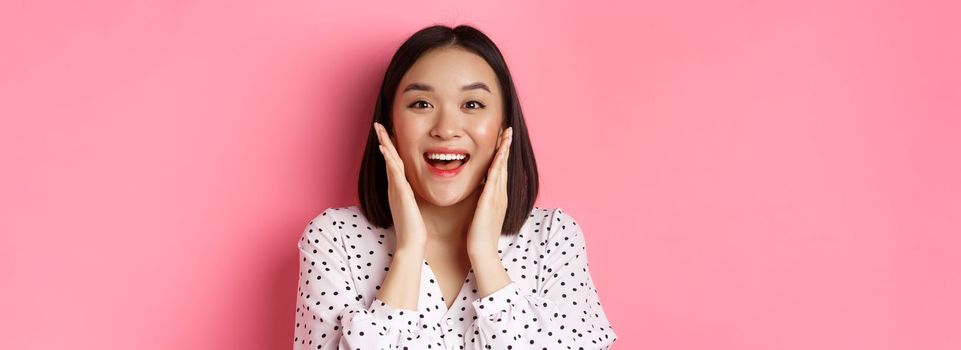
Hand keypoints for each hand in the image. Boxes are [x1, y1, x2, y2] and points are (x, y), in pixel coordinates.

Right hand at [373, 122, 427, 250]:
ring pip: (389, 162)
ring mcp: (396, 189)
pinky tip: (386, 149)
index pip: (393, 164)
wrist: (412, 243)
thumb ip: (411, 198)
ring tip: (380, 129)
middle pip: (388, 159)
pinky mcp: (401, 194)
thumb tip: (412, 194)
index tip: (388, 134)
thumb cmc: (414, 229)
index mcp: (398, 189)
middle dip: (383, 141)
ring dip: (385, 145)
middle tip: (378, 125)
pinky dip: (390, 160)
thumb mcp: (412, 208)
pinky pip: (394, 173)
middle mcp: (395, 187)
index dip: (390, 148)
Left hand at [467, 126, 512, 255]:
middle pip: (504, 166)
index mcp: (498, 198)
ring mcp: (497, 198)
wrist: (482, 253)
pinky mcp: (491, 201)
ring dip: (504, 150)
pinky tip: (499, 153)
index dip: (502, 155)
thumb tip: (478, 195)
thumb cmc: (479, 238)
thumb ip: (481, 204)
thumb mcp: (481, 216)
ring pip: (502, 168)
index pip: (501, 171)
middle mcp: (500, 195)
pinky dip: (498, 164)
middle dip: (506, 147)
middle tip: (507, 130)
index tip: (502, 140)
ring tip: (506, 134)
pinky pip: (495, 178)